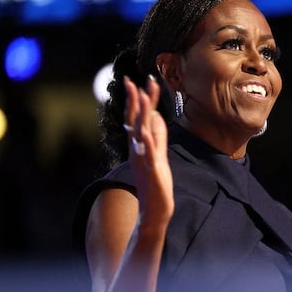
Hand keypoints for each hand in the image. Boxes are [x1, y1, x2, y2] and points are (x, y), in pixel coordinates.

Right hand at [123, 75, 173, 222]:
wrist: (154, 210)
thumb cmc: (156, 182)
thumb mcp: (158, 154)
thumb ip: (158, 136)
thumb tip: (157, 116)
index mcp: (139, 145)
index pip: (135, 119)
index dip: (136, 100)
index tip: (137, 82)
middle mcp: (138, 150)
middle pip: (134, 121)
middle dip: (135, 101)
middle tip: (133, 82)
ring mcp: (144, 159)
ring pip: (140, 133)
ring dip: (141, 115)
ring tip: (142, 98)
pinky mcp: (152, 170)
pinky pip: (148, 154)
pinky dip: (147, 142)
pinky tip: (145, 132)